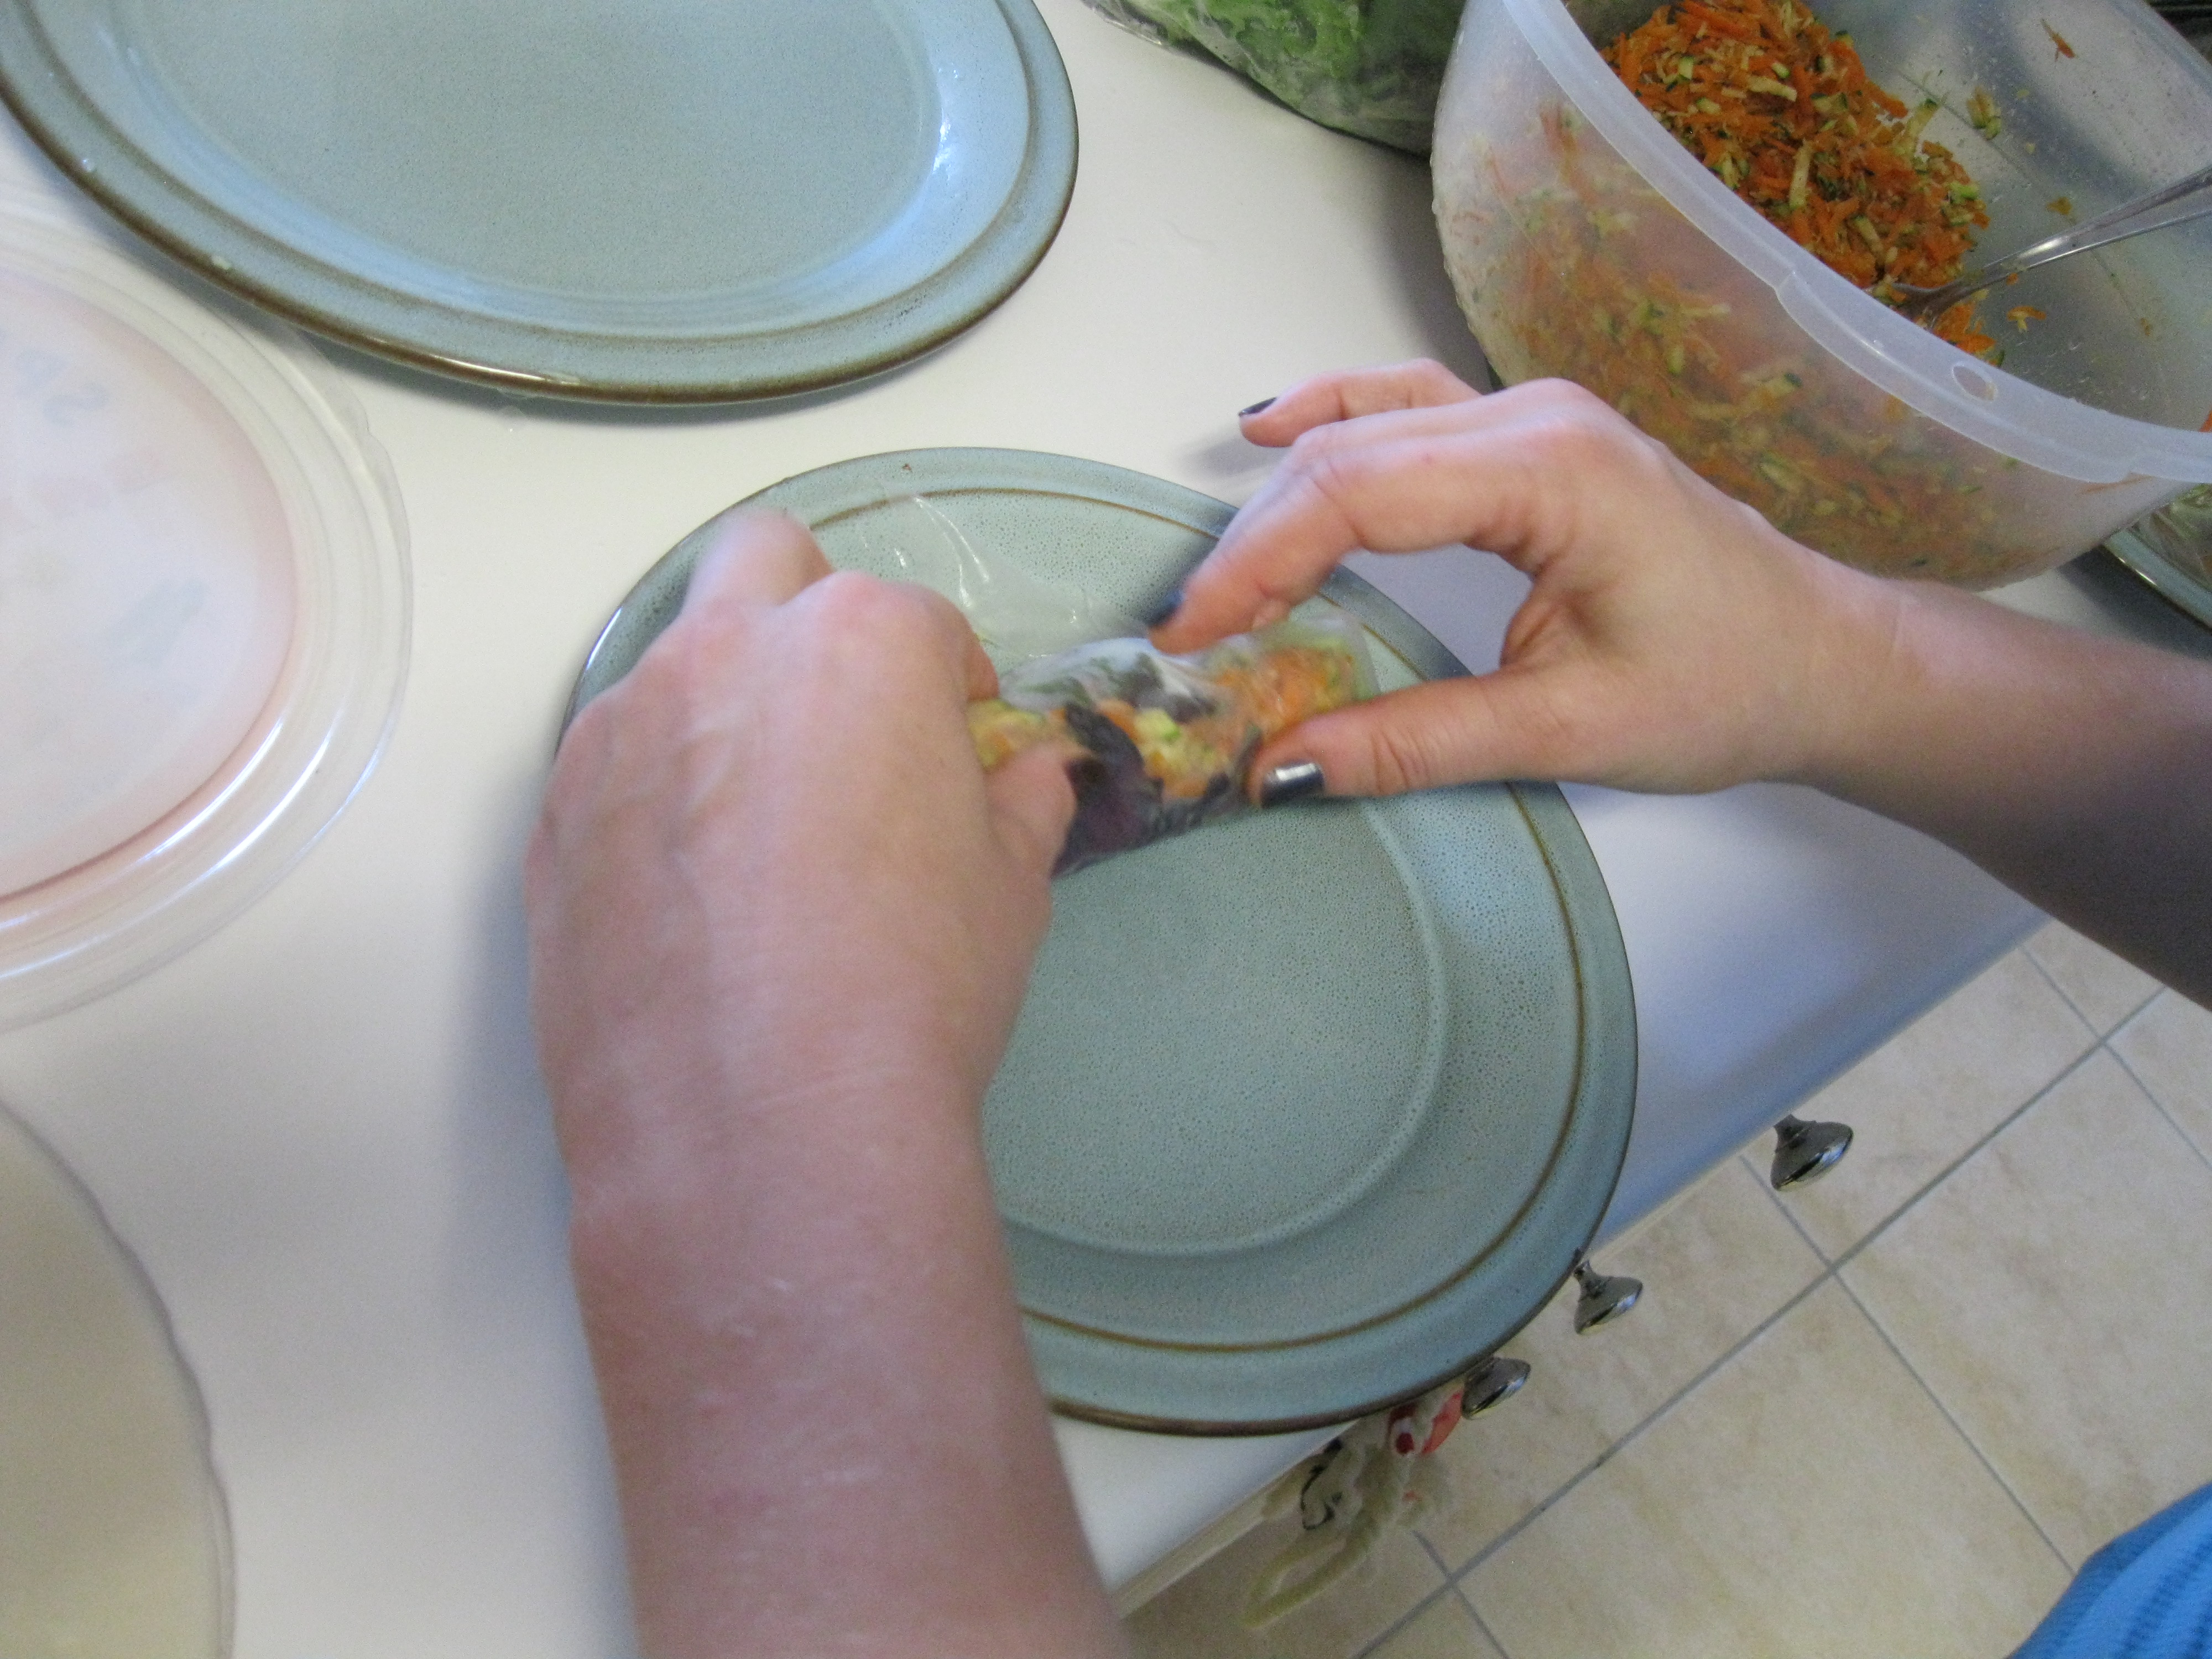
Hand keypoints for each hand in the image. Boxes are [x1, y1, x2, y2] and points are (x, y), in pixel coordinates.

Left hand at [527, 509, 1075, 1203]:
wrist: (760, 1123)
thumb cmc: (910, 990)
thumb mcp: (1009, 892)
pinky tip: (694, 893)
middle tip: (844, 717)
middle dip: (811, 611)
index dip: (949, 685)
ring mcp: (623, 725)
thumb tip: (1030, 777)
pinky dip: (656, 791)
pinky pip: (613, 762)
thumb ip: (1019, 805)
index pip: (922, 621)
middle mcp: (728, 652)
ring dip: (724, 706)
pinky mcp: (555, 810)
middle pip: (766, 562)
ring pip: (676, 662)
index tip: (954, 741)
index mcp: (861, 641)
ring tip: (761, 830)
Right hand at [1153, 361, 1901, 797]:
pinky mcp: (1533, 441)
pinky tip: (1274, 429)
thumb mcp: (1566, 731)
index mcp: (1553, 471)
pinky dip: (1336, 422)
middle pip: (1350, 455)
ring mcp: (1535, 417)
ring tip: (1218, 570)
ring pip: (1370, 428)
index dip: (1258, 566)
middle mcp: (1536, 418)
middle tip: (1189, 635)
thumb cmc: (1727, 685)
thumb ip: (1416, 743)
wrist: (1826, 659)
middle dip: (1254, 543)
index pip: (1358, 495)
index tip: (1192, 639)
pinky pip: (1410, 409)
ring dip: (1284, 492)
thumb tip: (1282, 770)